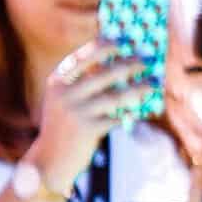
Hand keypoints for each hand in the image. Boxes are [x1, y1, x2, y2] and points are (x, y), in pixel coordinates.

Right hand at [33, 41, 148, 190]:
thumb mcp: (64, 99)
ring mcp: (77, 112)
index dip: (106, 46)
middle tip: (145, 62)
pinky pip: (118, 116)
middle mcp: (65, 94)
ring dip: (138, 88)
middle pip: (106, 73)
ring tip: (152, 85)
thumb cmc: (64, 123)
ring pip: (117, 95)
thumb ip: (84, 81)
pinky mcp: (88, 130)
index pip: (85, 56)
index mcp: (58, 81)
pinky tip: (144, 108)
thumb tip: (119, 63)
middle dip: (130, 65)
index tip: (124, 42)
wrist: (49, 160)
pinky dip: (132, 111)